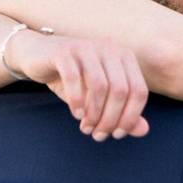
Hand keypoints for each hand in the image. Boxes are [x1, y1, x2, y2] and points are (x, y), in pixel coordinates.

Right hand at [12, 32, 150, 140]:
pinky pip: (74, 79)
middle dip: (110, 119)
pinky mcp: (64, 51)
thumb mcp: (99, 97)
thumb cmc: (74, 79)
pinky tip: (76, 114)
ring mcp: (87, 47)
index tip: (117, 134)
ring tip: (86, 128)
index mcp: (124, 57)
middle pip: (120, 91)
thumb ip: (122, 112)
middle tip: (98, 135)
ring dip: (94, 113)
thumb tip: (144, 131)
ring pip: (100, 86)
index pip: (138, 91)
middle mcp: (109, 48)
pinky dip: (77, 101)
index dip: (130, 117)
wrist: (38, 56)